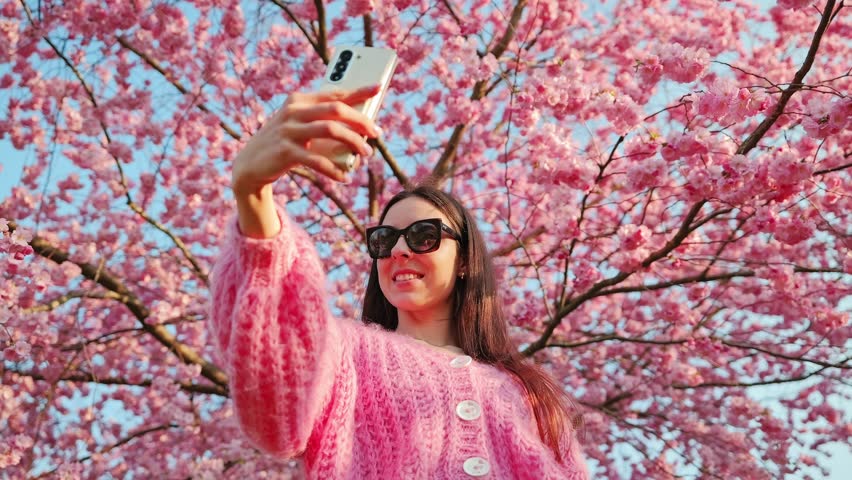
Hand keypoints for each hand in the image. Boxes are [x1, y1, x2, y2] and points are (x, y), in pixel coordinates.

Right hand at [231, 85, 381, 195]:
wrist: (249, 166)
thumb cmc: (282, 144)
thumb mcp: (297, 126)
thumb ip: (320, 121)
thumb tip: (359, 127)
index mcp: (298, 101)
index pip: (333, 93)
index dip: (358, 90)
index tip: (378, 88)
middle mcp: (293, 111)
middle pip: (336, 110)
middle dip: (361, 121)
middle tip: (376, 134)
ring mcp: (288, 130)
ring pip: (331, 130)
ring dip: (354, 142)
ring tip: (366, 154)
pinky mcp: (285, 151)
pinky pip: (318, 160)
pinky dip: (334, 170)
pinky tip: (344, 177)